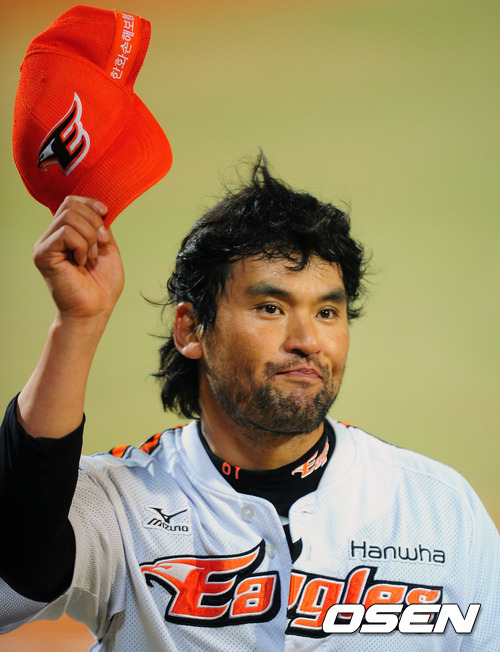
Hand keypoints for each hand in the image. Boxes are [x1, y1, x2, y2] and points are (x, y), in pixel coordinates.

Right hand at [33, 196, 123, 321]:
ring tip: (91, 258)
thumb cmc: (102, 286)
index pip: (71, 202)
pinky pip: (66, 234)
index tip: (106, 213)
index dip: (90, 203)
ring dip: (90, 237)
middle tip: (100, 247)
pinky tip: (81, 263)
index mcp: (64, 234)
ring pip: (69, 217)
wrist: (95, 310)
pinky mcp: (43, 255)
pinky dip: (82, 246)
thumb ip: (101, 227)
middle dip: (94, 223)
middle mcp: (51, 237)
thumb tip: (99, 208)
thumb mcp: (107, 248)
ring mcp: (45, 245)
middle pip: (70, 205)